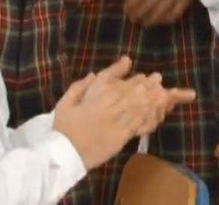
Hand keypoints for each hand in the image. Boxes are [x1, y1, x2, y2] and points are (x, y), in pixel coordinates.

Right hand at [53, 58, 195, 169]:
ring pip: (138, 109)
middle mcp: (110, 109)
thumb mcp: (65, 102)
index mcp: (96, 98)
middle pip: (132, 95)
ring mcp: (117, 124)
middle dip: (147, 86)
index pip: (118, 85)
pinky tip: (157, 114)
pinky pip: (138, 126)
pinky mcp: (121, 138)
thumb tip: (92, 74)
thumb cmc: (63, 127)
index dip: (132, 79)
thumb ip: (79, 86)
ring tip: (163, 92)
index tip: (142, 74)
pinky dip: (149, 119)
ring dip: (152, 100)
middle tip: (158, 79)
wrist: (65, 154)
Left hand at [125, 0, 194, 26]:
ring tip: (145, 23)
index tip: (127, 12)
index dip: (131, 6)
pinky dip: (167, 19)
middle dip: (138, 15)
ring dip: (151, 20)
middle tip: (134, 20)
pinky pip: (175, 13)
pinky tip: (161, 21)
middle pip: (147, 5)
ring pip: (160, 12)